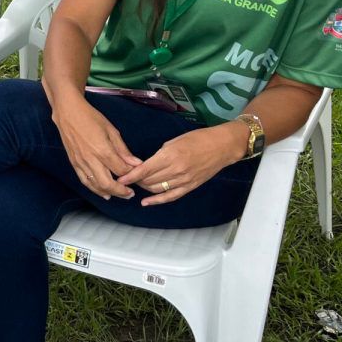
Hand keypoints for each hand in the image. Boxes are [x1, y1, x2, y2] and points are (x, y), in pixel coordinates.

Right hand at [52, 97, 140, 198]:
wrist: (68, 114)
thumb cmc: (91, 118)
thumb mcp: (111, 130)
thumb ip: (123, 150)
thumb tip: (136, 163)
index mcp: (103, 150)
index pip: (121, 170)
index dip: (131, 175)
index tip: (137, 175)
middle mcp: (91, 159)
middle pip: (108, 183)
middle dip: (121, 191)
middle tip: (131, 193)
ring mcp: (81, 163)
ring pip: (95, 185)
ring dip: (109, 193)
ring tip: (120, 195)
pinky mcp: (74, 163)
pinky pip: (85, 181)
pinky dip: (95, 189)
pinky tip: (103, 193)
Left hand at [116, 123, 246, 205]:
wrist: (222, 146)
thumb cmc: (198, 139)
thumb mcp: (173, 141)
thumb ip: (159, 155)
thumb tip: (145, 165)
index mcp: (169, 156)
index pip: (144, 170)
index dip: (130, 176)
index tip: (120, 179)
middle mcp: (176, 170)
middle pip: (149, 181)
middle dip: (136, 181)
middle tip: (127, 179)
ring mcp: (184, 180)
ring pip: (157, 189)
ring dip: (144, 188)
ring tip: (137, 185)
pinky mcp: (190, 186)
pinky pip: (171, 196)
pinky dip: (157, 201)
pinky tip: (146, 202)